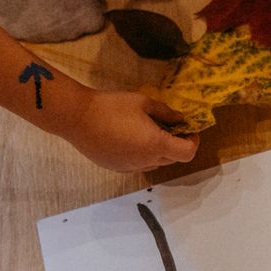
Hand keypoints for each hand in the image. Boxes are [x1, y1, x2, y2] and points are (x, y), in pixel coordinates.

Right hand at [64, 89, 198, 172]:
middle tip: (171, 127)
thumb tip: (180, 119)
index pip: (187, 153)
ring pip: (156, 163)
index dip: (193, 142)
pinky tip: (131, 138)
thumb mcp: (142, 102)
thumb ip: (165, 113)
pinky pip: (139, 164)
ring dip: (160, 151)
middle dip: (177, 144)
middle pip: (173, 159)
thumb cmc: (111, 106)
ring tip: (149, 132)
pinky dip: (144, 155)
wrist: (77, 118)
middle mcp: (147, 160)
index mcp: (156, 144)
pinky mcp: (118, 168)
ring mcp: (131, 167)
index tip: (189, 131)